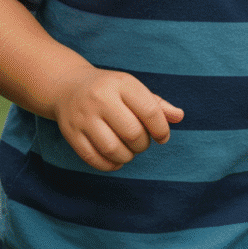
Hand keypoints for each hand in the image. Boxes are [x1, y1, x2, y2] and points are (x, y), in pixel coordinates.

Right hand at [53, 67, 183, 170]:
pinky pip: (94, 159)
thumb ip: (158, 104)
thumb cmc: (110, 89)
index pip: (149, 111)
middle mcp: (101, 98)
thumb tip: (179, 116)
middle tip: (141, 142)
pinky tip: (115, 158)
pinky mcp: (71, 134)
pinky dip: (110, 165)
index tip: (162, 136)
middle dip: (143, 144)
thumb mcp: (133, 88)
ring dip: (127, 156)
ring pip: (113, 149)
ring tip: (129, 150)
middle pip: (132, 133)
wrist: (68, 86)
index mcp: (121, 83)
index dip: (161, 129)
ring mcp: (84, 117)